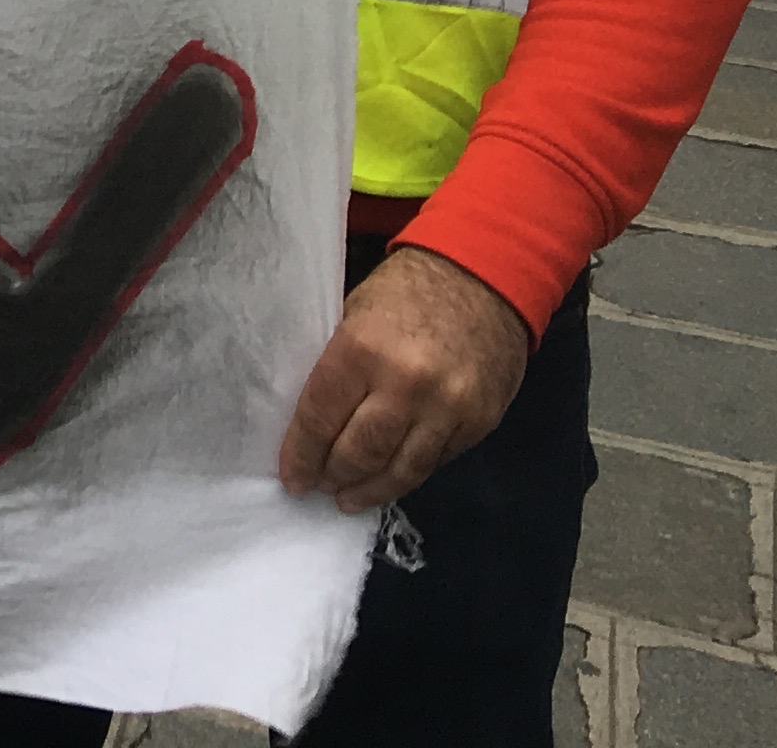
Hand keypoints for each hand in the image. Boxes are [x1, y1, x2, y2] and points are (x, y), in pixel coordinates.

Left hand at [275, 243, 535, 513]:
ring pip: (401, 470)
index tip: (292, 476)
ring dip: (370, 490)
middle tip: (318, 486)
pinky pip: (436, 461)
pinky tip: (390, 479)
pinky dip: (409, 474)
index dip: (301, 453)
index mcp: (362, 349)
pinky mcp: (479, 422)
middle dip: (333, 476)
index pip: (320, 417)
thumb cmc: (407, 291)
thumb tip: (314, 421)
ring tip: (348, 498)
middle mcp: (406, 385)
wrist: (484, 277)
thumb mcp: (354, 313)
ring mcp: (448, 408)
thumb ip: (339, 366)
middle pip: (360, 452)